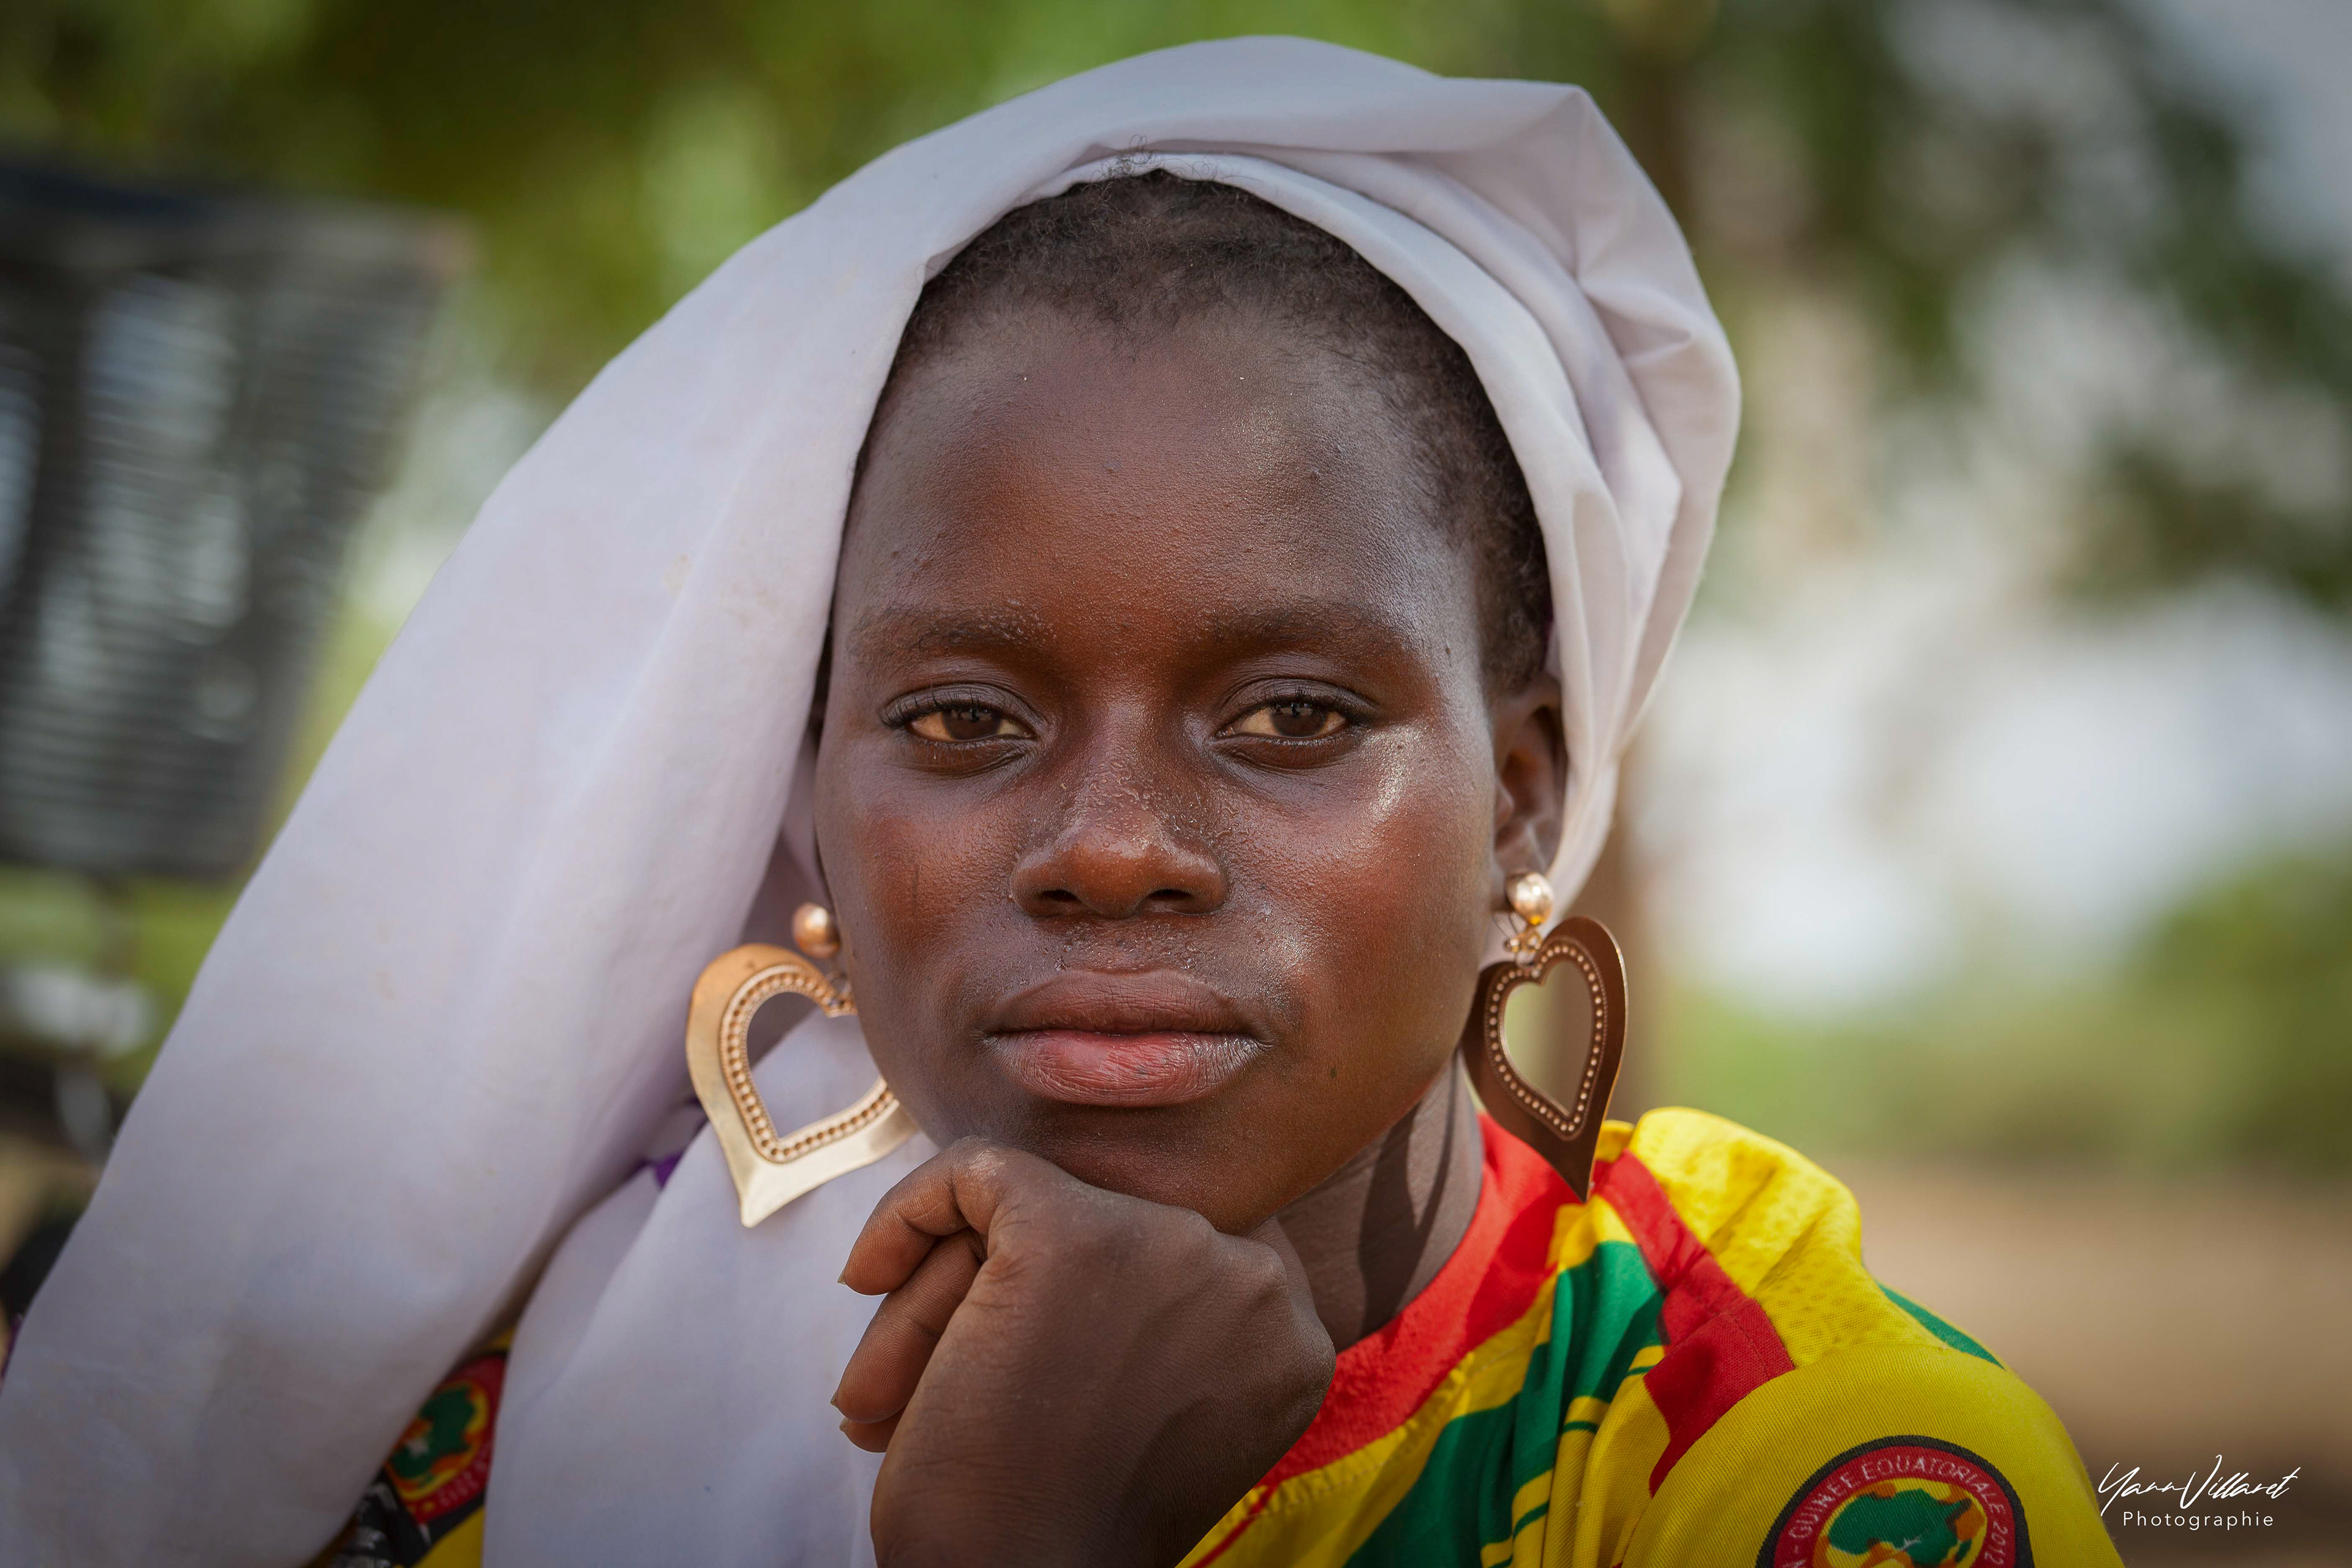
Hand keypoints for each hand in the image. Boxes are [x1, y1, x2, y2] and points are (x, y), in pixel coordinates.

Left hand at [833, 1138, 1334, 1567]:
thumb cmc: (1067, 1526)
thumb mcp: (1159, 1412)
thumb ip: (1164, 1328)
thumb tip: (1096, 1246)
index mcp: (1291, 1333)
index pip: (1173, 1263)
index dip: (1083, 1310)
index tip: (1013, 1375)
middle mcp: (1253, 1276)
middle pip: (1102, 1236)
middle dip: (997, 1312)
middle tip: (921, 1393)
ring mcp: (1165, 1243)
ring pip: (1030, 1216)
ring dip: (939, 1304)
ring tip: (883, 1393)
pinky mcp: (1065, 1229)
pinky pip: (976, 1174)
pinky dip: (908, 1215)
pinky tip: (864, 1276)